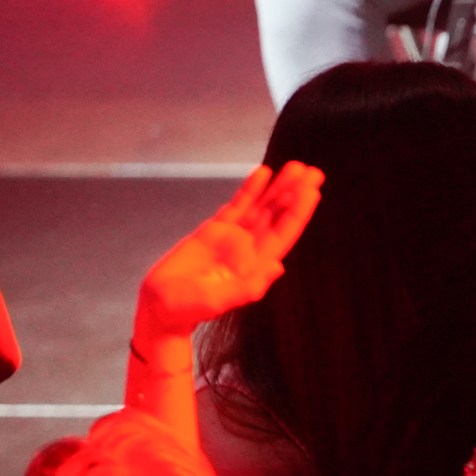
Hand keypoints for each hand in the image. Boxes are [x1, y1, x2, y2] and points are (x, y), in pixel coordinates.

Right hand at [134, 163, 320, 350]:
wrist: (162, 305)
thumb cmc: (191, 308)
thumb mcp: (222, 300)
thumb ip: (249, 285)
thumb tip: (278, 266)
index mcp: (257, 264)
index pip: (284, 233)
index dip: (298, 211)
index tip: (311, 190)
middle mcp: (250, 247)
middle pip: (277, 215)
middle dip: (294, 194)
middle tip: (313, 171)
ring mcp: (233, 236)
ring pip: (261, 206)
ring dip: (277, 188)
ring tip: (294, 168)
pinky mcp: (214, 229)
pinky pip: (237, 205)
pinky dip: (250, 190)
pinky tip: (262, 174)